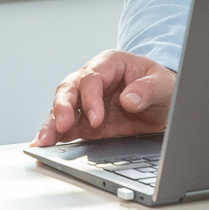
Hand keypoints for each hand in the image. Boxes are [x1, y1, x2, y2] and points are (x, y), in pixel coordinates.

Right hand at [30, 50, 174, 146]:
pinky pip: (66, 127)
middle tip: (62, 125)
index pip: (92, 77)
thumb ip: (148, 89)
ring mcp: (86, 101)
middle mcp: (93, 80)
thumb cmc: (161, 85)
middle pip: (69, 88)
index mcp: (110, 63)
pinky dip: (55, 136)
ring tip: (44, 141)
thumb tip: (128, 100)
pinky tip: (44, 146)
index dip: (91, 98)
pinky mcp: (85, 121)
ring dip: (52, 123)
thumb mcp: (163, 84)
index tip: (96, 118)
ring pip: (62, 108)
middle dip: (63, 107)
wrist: (164, 102)